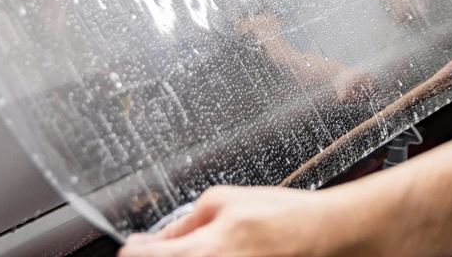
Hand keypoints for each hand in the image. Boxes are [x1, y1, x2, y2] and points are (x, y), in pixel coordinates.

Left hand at [119, 186, 356, 256]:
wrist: (320, 233)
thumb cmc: (281, 215)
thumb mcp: (225, 200)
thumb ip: (188, 220)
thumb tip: (159, 237)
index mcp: (205, 250)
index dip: (134, 252)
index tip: (131, 247)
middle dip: (157, 255)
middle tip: (153, 247)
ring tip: (196, 246)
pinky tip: (211, 253)